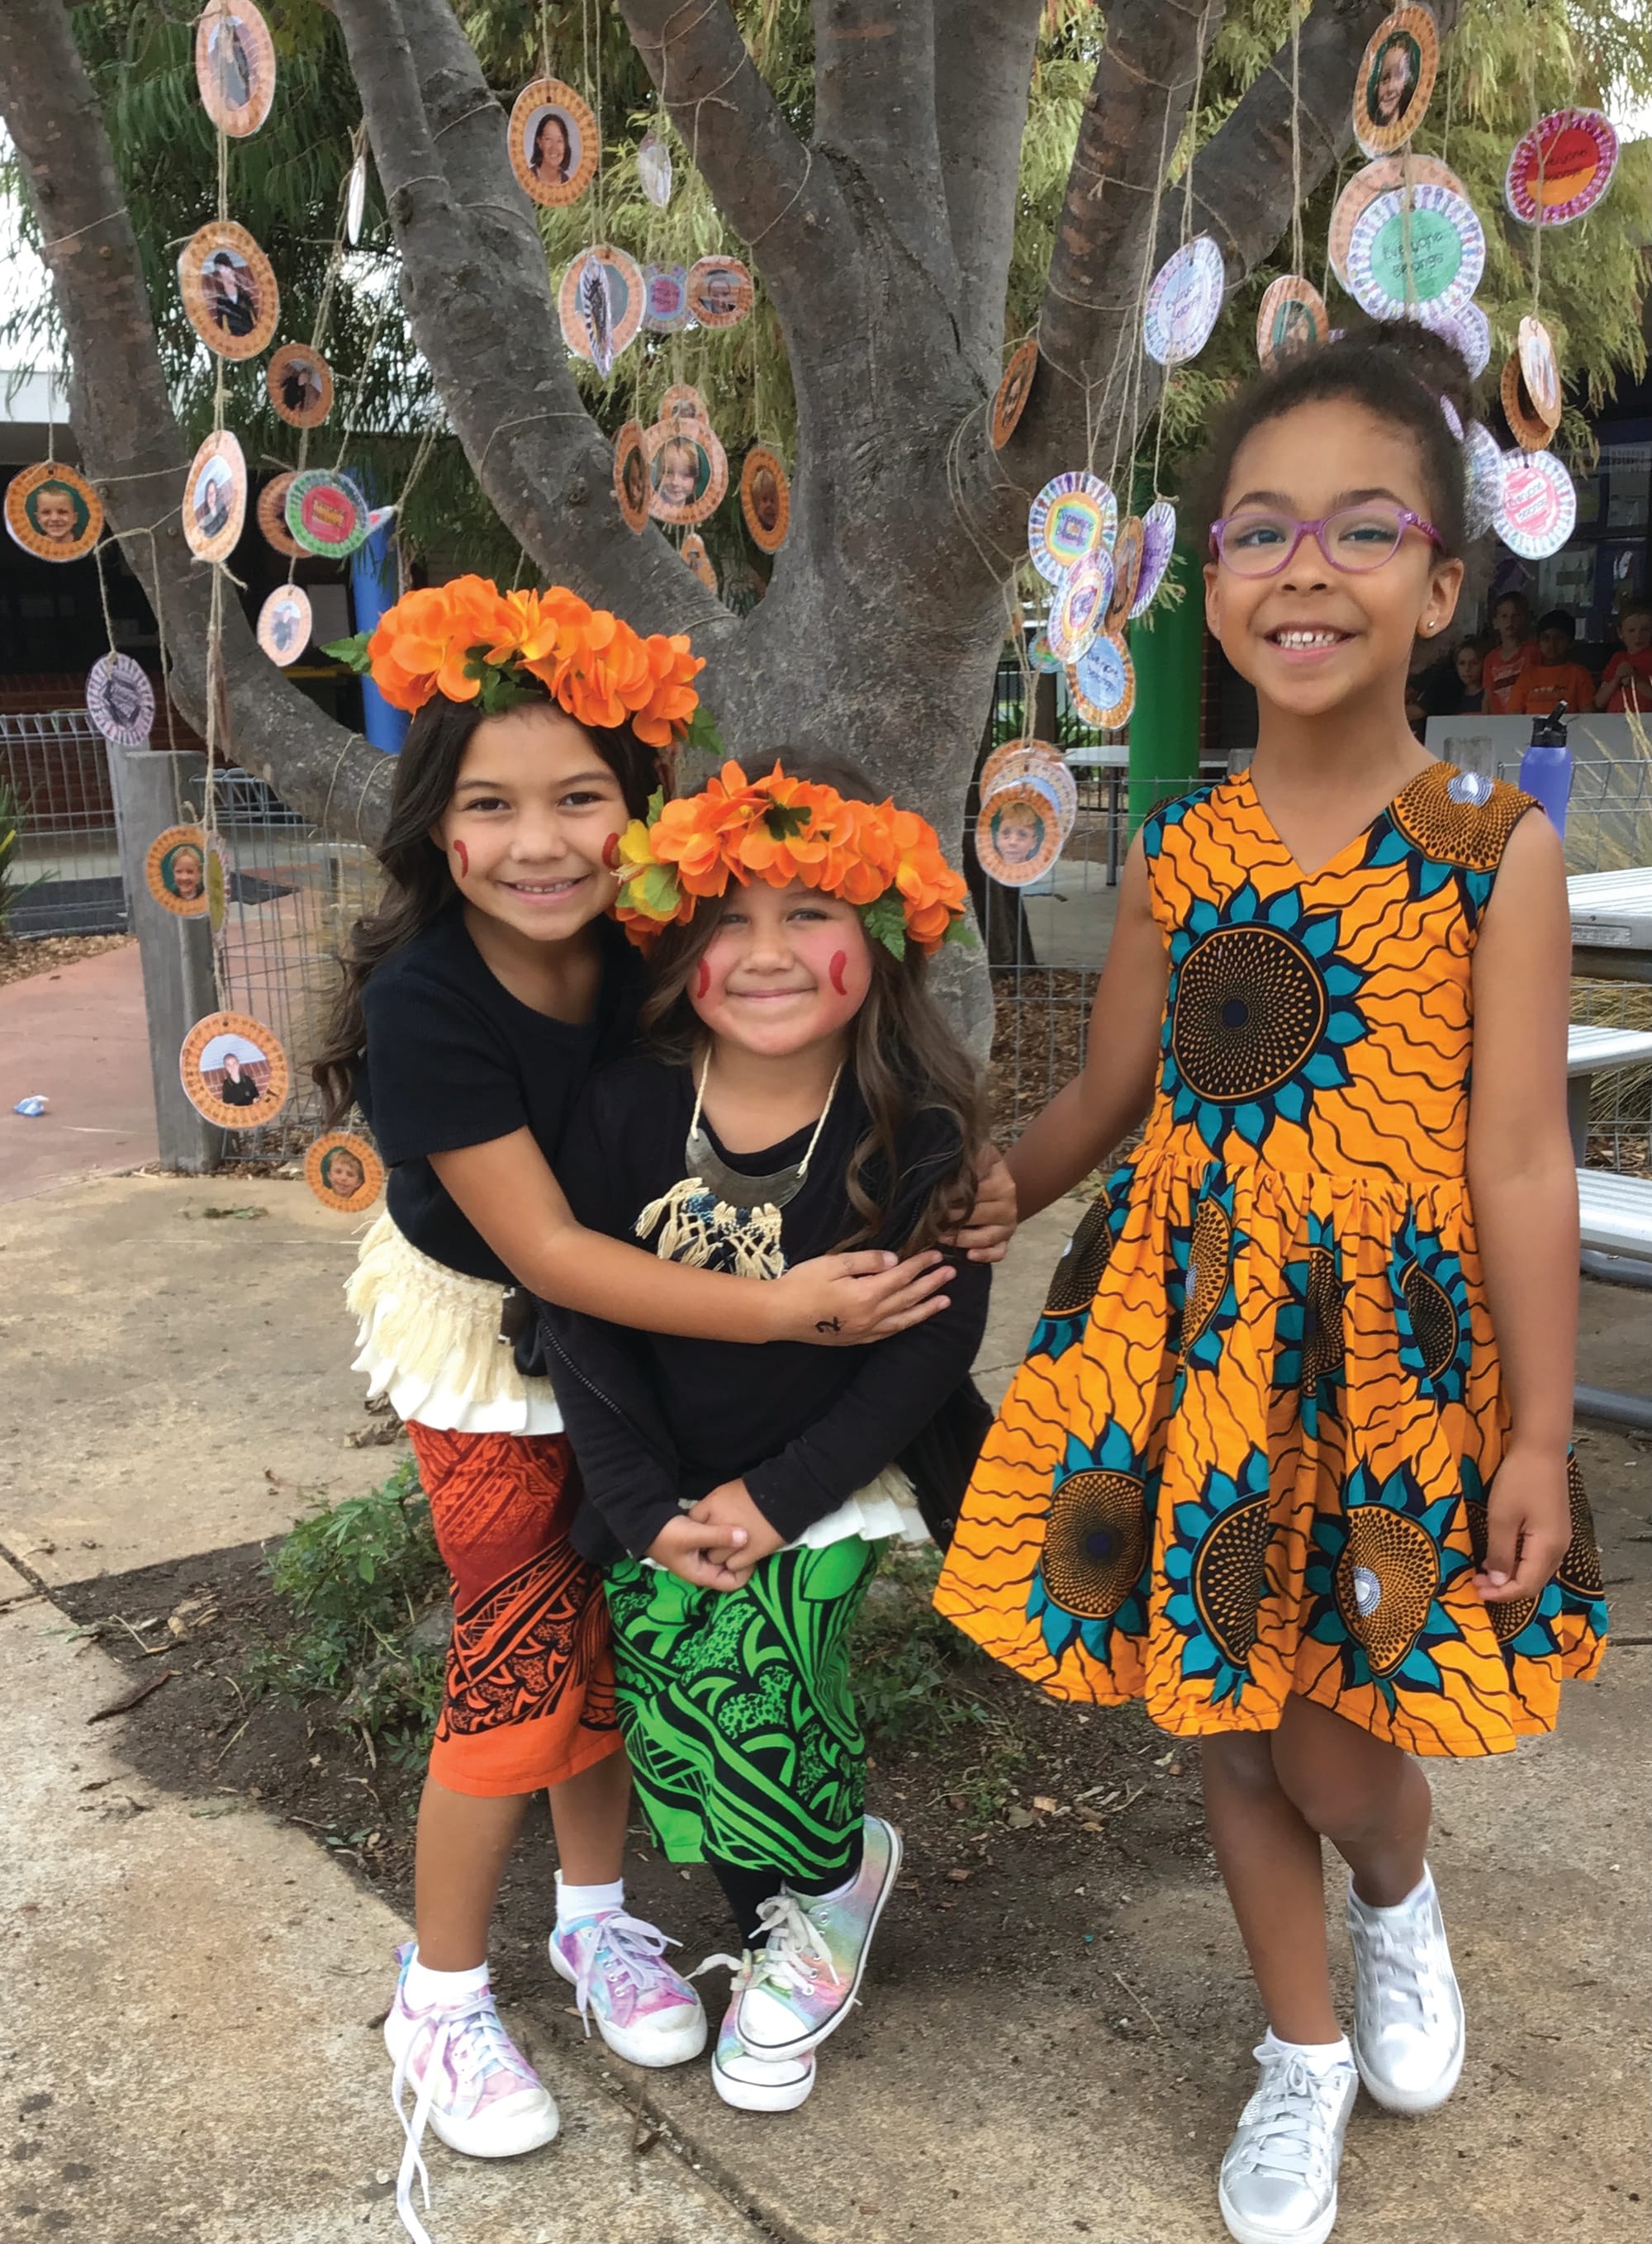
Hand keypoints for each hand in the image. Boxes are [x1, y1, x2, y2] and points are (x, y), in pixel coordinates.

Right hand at [645, 1513, 748, 1590]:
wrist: (644, 1520)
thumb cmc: (666, 1533)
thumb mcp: (693, 1534)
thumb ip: (718, 1536)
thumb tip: (746, 1537)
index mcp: (702, 1574)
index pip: (733, 1583)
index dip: (746, 1570)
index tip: (751, 1551)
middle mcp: (703, 1568)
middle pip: (732, 1569)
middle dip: (743, 1556)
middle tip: (753, 1538)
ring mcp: (702, 1556)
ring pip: (727, 1556)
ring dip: (735, 1546)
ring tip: (746, 1530)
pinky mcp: (701, 1544)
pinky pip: (720, 1545)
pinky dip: (727, 1537)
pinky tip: (732, 1524)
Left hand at [689, 1480, 784, 1583]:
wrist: (785, 1495)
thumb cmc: (755, 1491)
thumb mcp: (726, 1491)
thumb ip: (711, 1507)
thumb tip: (701, 1521)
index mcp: (713, 1505)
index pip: (693, 1520)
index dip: (698, 1526)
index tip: (705, 1529)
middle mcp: (719, 1524)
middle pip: (702, 1543)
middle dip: (709, 1543)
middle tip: (720, 1540)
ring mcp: (734, 1541)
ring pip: (716, 1558)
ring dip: (722, 1555)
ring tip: (734, 1548)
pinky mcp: (751, 1553)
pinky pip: (733, 1566)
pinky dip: (736, 1563)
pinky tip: (744, 1554)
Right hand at [769, 1248, 952, 1343]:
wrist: (778, 1314)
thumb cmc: (802, 1284)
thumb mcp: (833, 1263)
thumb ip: (867, 1261)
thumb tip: (895, 1260)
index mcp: (866, 1294)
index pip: (902, 1277)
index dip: (921, 1264)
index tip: (936, 1255)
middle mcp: (871, 1316)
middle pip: (909, 1298)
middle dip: (932, 1284)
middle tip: (951, 1273)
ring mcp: (865, 1330)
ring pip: (904, 1319)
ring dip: (926, 1309)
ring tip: (945, 1301)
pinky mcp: (856, 1339)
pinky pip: (889, 1333)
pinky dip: (905, 1324)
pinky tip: (912, 1320)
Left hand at [939, 1142, 1017, 1262]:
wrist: (995, 1183)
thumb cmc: (976, 1170)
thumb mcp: (974, 1157)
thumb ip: (967, 1156)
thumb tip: (949, 1158)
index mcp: (1001, 1180)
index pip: (974, 1190)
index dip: (950, 1194)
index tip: (932, 1196)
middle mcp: (1009, 1203)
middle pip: (976, 1215)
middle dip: (949, 1218)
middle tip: (929, 1219)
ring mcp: (1009, 1223)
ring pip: (985, 1237)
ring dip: (960, 1239)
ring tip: (939, 1236)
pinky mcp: (1006, 1240)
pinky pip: (998, 1252)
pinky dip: (984, 1255)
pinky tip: (968, 1255)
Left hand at [1475, 1445, 1572, 1606]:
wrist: (1542, 1449)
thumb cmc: (1519, 1481)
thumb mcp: (1502, 1518)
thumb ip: (1500, 1553)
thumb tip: (1497, 1584)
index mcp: (1547, 1549)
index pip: (1525, 1586)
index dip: (1500, 1594)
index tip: (1474, 1589)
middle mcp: (1560, 1550)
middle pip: (1533, 1583)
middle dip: (1505, 1589)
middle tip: (1476, 1583)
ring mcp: (1560, 1539)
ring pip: (1536, 1571)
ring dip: (1511, 1577)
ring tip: (1484, 1573)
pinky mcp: (1555, 1529)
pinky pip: (1538, 1558)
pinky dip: (1519, 1564)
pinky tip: (1500, 1556)